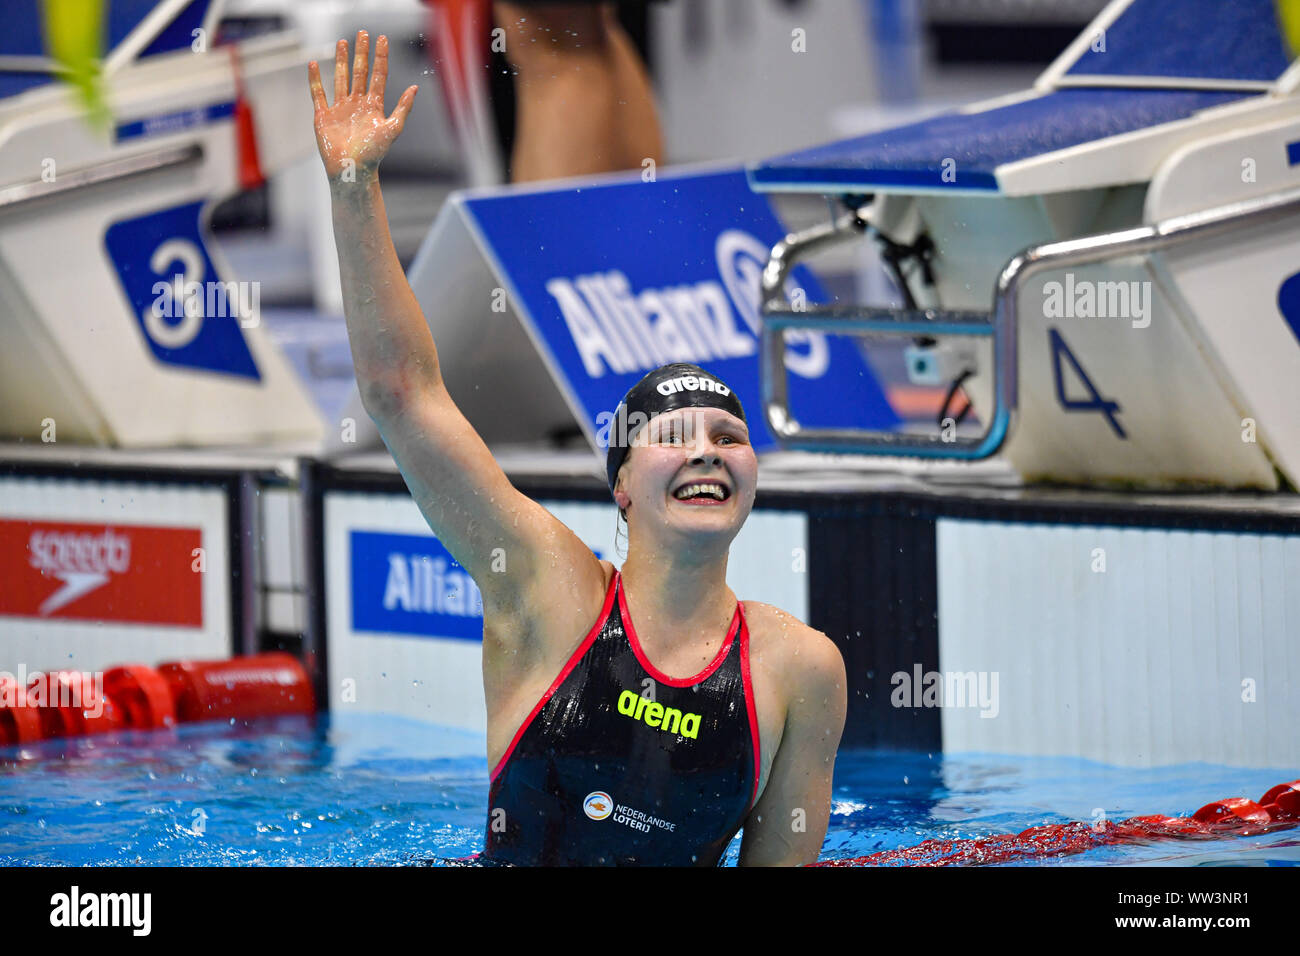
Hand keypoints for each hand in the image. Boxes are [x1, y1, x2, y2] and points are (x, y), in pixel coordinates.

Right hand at [308, 31, 416, 183]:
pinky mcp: (323, 116)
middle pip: (360, 72)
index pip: (378, 75)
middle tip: (363, 33)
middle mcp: (357, 104)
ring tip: (342, 42)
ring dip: (342, 61)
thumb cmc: (374, 154)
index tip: (382, 39)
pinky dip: (315, 80)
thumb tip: (415, 88)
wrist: (352, 169)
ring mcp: (340, 109)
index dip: (381, 58)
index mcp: (374, 106)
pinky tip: (314, 64)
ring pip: (341, 79)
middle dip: (362, 53)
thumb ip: (403, 108)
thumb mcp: (392, 129)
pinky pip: (318, 94)